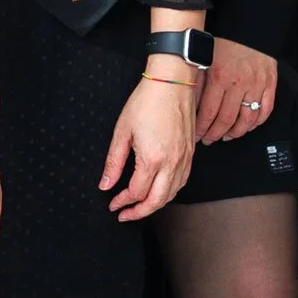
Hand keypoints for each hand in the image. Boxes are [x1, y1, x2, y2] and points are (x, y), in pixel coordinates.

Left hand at [102, 74, 197, 219]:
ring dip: (155, 203)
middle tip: (125, 215)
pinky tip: (160, 190)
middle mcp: (172, 162)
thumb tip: (106, 185)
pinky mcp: (191, 153)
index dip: (123, 202)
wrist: (172, 82)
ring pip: (172, 194)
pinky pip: (183, 181)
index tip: (113, 203)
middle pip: (157, 200)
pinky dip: (170, 192)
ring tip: (140, 206)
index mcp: (153, 158)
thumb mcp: (122, 132)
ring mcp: (185, 159)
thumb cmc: (147, 101)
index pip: (137, 192)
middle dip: (139, 212)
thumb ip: (114, 162)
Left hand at [197, 36, 277, 143]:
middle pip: (226, 120)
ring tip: (226, 136)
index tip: (196, 135)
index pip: (209, 112)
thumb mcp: (204, 60)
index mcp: (219, 77)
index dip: (201, 128)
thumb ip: (198, 83)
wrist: (250, 28)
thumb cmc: (225, 42)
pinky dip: (256, 122)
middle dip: (215, 134)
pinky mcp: (270, 84)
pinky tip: (247, 126)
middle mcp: (239, 83)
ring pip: (247, 119)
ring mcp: (256, 85)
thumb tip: (188, 105)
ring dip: (235, 132)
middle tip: (208, 140)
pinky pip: (265, 110)